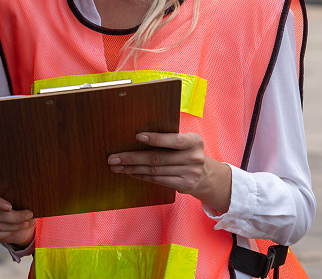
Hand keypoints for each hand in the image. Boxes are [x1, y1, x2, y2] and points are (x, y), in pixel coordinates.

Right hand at [0, 179, 34, 246]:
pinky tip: (18, 228)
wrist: (12, 205)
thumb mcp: (13, 188)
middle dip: (13, 217)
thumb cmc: (12, 193)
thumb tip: (16, 191)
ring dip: (14, 226)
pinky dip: (8, 233)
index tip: (10, 207)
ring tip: (27, 222)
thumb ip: (12, 189)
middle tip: (29, 214)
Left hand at [107, 132, 231, 212]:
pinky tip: (130, 172)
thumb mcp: (186, 142)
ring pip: (154, 170)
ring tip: (116, 165)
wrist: (208, 176)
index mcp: (194, 141)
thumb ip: (170, 137)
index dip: (156, 138)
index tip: (138, 136)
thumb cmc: (188, 152)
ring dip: (132, 168)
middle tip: (113, 157)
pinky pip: (158, 180)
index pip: (174, 140)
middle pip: (157, 158)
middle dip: (132, 157)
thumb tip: (137, 136)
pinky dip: (141, 176)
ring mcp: (190, 173)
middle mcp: (194, 157)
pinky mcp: (184, 186)